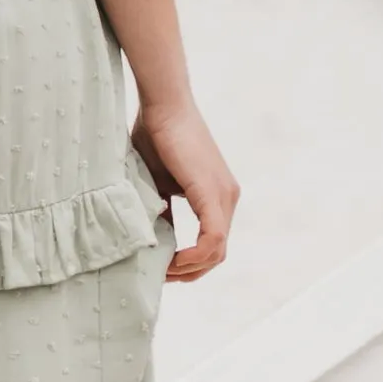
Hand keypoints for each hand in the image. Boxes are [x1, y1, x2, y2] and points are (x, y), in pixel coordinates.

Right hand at [132, 95, 237, 283]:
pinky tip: (173, 260)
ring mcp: (225, 195)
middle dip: (190, 272)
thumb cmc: (154, 135)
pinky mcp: (214, 193)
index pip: (212, 243)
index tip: (162, 268)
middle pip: (217, 253)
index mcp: (216, 195)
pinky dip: (194, 255)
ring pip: (217, 251)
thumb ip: (160, 209)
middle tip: (162, 277)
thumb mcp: (157, 183)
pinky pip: (213, 239)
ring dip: (190, 267)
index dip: (190, 263)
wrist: (162, 105)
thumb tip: (154, 239)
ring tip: (164, 271)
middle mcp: (228, 197)